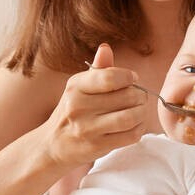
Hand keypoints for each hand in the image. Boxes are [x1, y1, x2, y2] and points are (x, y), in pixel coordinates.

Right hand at [41, 43, 145, 168]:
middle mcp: (78, 106)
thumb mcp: (79, 88)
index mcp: (75, 87)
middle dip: (140, 96)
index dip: (128, 77)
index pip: (110, 77)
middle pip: (126, 96)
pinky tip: (134, 126)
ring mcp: (86, 128)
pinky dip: (139, 129)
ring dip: (142, 113)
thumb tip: (106, 48)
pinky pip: (130, 136)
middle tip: (140, 97)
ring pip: (130, 117)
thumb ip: (97, 70)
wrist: (53, 144)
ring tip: (140, 111)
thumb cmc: (73, 111)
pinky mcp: (96, 147)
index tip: (132, 79)